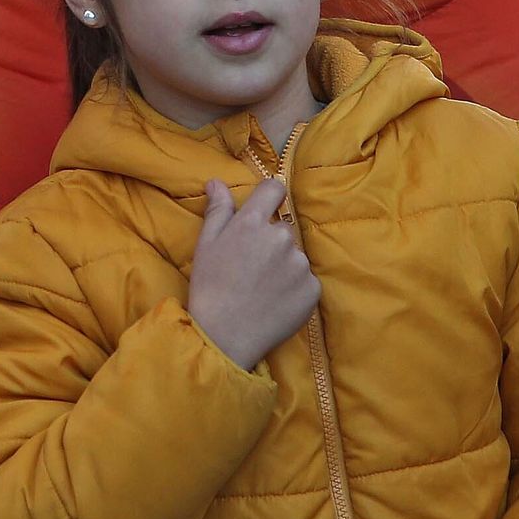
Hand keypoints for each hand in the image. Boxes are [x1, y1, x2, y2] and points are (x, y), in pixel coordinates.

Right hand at [187, 178, 320, 371]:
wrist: (224, 336)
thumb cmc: (209, 288)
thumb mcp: (206, 245)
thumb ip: (218, 210)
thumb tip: (217, 181)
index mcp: (253, 223)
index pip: (273, 190)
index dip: (268, 198)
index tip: (262, 213)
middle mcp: (281, 237)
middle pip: (282, 229)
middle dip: (271, 243)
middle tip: (251, 269)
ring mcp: (300, 264)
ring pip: (295, 256)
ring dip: (284, 266)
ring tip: (262, 290)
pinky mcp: (313, 289)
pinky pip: (306, 281)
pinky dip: (295, 289)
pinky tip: (275, 302)